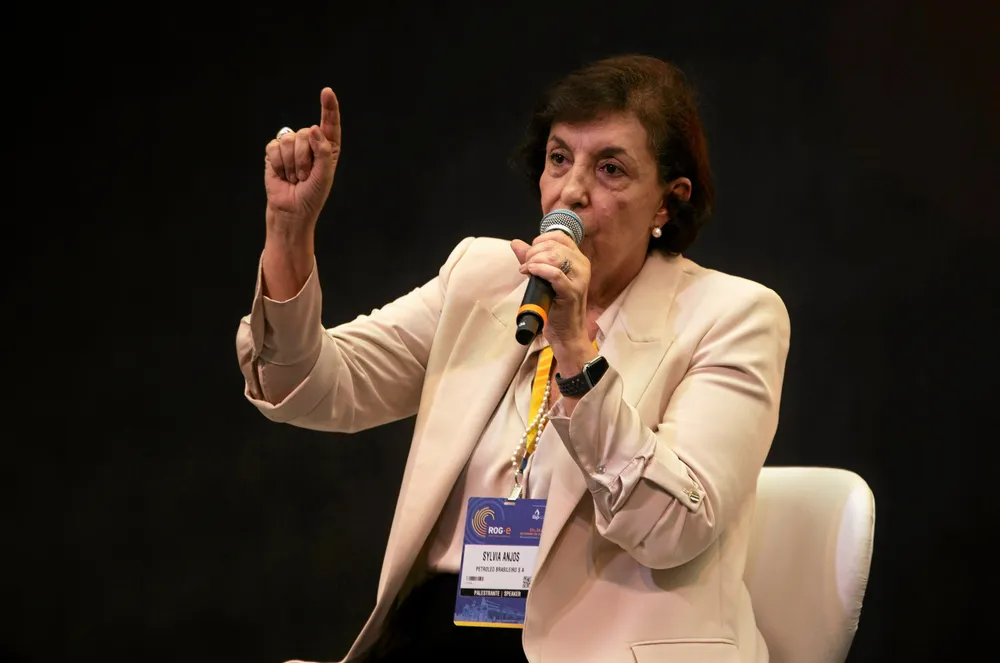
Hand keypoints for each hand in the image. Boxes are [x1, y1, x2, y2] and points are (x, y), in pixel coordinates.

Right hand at [264, 88, 341, 233]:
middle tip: (304, 177)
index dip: (329, 107)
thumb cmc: (313, 194)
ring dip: (291, 164)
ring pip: (289, 141)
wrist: (291, 209)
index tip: (327, 92)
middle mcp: (310, 142)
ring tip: (294, 177)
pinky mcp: (274, 151)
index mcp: (327, 147)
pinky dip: (278, 164)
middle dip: (304, 159)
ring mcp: (291, 146)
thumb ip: (323, 152)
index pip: (330, 123)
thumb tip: (314, 128)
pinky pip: (274, 147)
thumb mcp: (324, 175)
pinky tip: (282, 174)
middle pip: (305, 134)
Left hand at [511, 231, 591, 352]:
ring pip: (555, 256)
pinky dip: (539, 270)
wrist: (566, 332)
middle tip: (526, 265)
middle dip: (534, 252)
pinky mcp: (572, 292)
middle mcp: (582, 265)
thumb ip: (531, 259)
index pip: (560, 236)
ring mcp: (579, 279)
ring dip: (535, 260)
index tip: (530, 254)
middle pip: (554, 245)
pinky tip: (530, 273)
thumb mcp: (543, 278)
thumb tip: (516, 243)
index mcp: (577, 259)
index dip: (541, 240)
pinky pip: (555, 274)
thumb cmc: (556, 306)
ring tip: (526, 270)